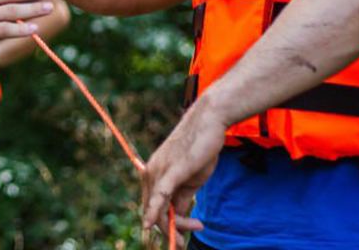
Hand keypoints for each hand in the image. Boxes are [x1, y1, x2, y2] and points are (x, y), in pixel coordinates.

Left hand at [139, 97, 230, 241]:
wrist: (209, 121)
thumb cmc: (201, 147)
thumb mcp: (191, 179)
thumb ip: (182, 198)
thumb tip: (178, 218)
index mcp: (154, 174)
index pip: (153, 207)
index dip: (164, 225)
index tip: (180, 236)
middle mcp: (151, 173)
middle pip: (154, 211)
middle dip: (170, 229)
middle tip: (184, 240)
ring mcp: (159, 171)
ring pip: (159, 209)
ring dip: (175, 225)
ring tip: (197, 227)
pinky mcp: (171, 170)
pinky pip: (160, 195)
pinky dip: (154, 211)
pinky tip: (149, 225)